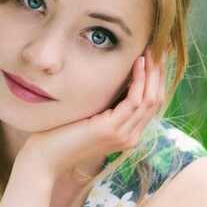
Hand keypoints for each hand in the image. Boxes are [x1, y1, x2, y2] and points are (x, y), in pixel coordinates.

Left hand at [21, 46, 166, 179]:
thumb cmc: (61, 135)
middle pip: (157, 100)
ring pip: (150, 100)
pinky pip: (134, 101)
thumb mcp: (90, 116)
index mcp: (127, 134)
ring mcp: (123, 135)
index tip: (155, 57)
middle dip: (159, 73)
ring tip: (151, 51)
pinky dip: (139, 80)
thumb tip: (116, 77)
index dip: (157, 80)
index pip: (152, 105)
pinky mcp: (111, 129)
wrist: (46, 158)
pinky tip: (137, 63)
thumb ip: (106, 105)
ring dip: (152, 73)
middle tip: (160, 49)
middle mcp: (130, 137)